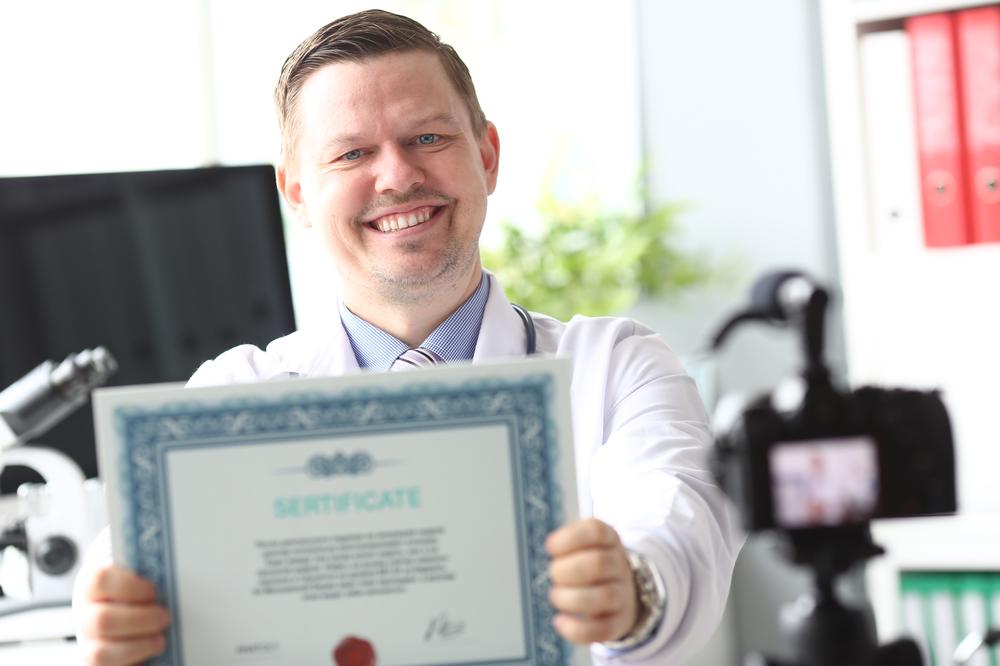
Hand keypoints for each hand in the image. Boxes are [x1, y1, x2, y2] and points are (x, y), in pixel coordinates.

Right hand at [74, 563, 170, 664]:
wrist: (126, 615)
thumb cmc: (137, 594)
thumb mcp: (139, 579)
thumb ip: (148, 576)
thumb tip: (174, 577)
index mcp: (92, 586)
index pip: (100, 580)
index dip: (129, 586)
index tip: (153, 591)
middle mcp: (85, 615)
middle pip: (101, 620)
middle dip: (140, 620)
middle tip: (164, 617)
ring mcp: (88, 643)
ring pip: (99, 654)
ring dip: (136, 647)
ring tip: (159, 640)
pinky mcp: (97, 665)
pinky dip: (134, 662)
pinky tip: (149, 656)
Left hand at [545, 518, 638, 643]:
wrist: (623, 593)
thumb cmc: (592, 565)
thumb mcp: (585, 544)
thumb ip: (567, 543)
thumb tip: (551, 547)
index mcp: (609, 540)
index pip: (595, 531)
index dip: (569, 538)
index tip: (551, 547)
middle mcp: (618, 566)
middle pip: (598, 564)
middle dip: (566, 570)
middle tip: (554, 574)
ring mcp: (621, 595)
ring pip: (603, 597)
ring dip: (570, 598)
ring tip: (556, 595)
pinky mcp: (618, 622)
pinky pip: (602, 629)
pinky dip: (576, 628)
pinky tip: (560, 621)